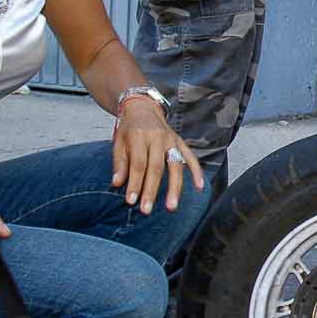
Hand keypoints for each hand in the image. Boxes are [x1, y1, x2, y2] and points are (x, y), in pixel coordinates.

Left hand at [112, 96, 206, 213]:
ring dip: (174, 188)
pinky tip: (199, 187)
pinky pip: (191, 158)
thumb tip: (118, 184)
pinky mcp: (181, 142)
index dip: (135, 183)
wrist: (143, 108)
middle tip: (147, 209)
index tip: (131, 201)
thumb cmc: (129, 129)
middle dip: (152, 190)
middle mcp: (157, 138)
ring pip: (175, 166)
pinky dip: (196, 172)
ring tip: (172, 207)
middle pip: (156, 168)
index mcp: (139, 136)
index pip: (138, 164)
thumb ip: (120, 163)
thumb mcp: (118, 142)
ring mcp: (172, 140)